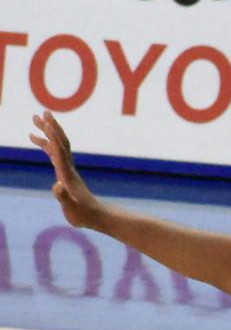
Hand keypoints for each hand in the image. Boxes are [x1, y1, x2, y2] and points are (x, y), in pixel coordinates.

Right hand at [28, 112, 105, 230]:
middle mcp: (68, 168)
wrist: (97, 216)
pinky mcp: (66, 172)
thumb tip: (56, 186)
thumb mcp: (71, 208)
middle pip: (60, 143)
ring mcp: (67, 169)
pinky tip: (38, 140)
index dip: (54, 138)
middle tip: (40, 113)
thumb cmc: (83, 215)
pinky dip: (47, 144)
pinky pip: (55, 153)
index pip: (60, 152)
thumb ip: (63, 197)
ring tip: (35, 119)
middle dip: (51, 127)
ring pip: (57, 145)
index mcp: (67, 174)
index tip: (48, 124)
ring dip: (47, 131)